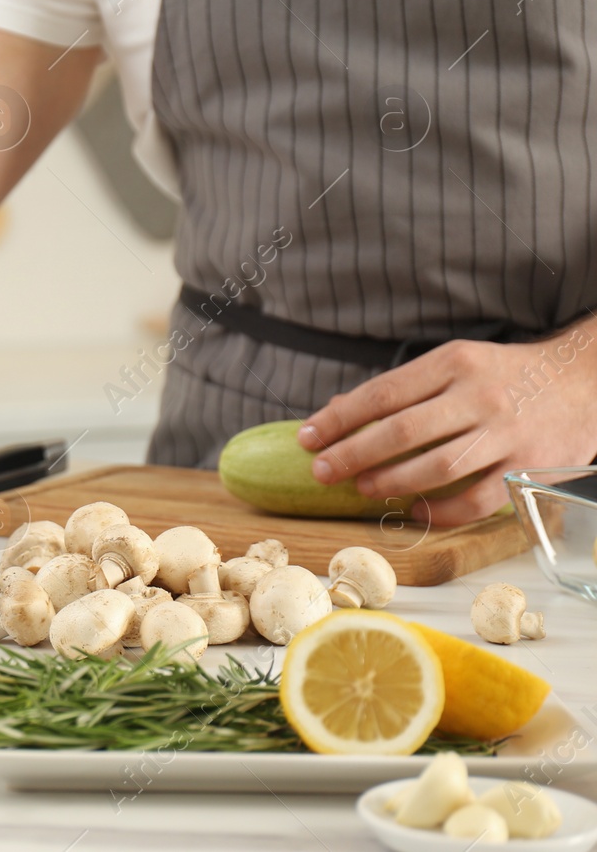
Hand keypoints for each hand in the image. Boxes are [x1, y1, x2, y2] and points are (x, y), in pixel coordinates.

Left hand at [297, 329, 596, 525]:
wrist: (585, 381)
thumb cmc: (505, 375)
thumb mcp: (456, 363)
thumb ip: (403, 389)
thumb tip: (336, 413)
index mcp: (455, 363)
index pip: (382, 393)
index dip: (339, 419)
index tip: (307, 437)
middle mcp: (480, 396)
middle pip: (402, 431)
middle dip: (353, 454)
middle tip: (322, 471)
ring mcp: (506, 434)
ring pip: (436, 467)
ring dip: (390, 482)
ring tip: (361, 488)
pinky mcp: (528, 469)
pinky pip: (477, 500)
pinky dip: (440, 512)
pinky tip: (414, 512)